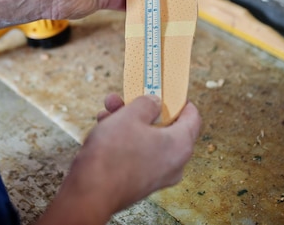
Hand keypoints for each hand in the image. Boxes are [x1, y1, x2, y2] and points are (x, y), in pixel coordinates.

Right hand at [36, 94, 200, 224]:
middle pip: (165, 127)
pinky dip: (125, 139)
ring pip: (148, 139)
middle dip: (144, 109)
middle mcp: (174, 163)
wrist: (90, 192)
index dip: (179, 100)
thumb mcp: (130, 115)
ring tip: (109, 110)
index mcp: (181, 145)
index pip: (192, 117)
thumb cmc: (113, 154)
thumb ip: (147, 103)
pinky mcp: (140, 182)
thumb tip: (154, 103)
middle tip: (128, 97)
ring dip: (129, 122)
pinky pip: (138, 153)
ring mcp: (157, 175)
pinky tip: (105, 127)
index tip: (166, 90)